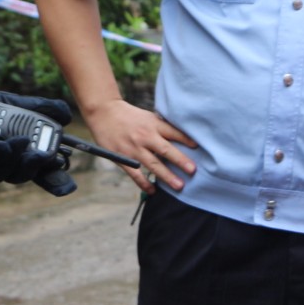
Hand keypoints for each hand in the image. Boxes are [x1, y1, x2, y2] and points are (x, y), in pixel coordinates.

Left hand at [0, 74, 75, 190]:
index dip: (56, 181)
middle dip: (35, 167)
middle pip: (24, 175)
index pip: (42, 171)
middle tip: (43, 155)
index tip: (69, 186)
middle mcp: (6, 163)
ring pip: (4, 174)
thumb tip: (67, 115)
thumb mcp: (15, 102)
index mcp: (21, 151)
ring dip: (15, 160)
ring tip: (19, 142)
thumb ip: (41, 107)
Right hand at [81, 99, 197, 193]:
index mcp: (153, 124)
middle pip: (166, 150)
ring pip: (153, 164)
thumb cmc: (130, 116)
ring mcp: (134, 148)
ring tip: (179, 186)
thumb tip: (181, 139)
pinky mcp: (123, 157)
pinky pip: (135, 174)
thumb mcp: (148, 117)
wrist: (104, 113)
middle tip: (193, 171)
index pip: (173, 132)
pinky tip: (152, 190)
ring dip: (167, 176)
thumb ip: (161, 128)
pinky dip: (144, 183)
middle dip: (180, 161)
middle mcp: (145, 136)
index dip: (187, 140)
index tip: (199, 148)